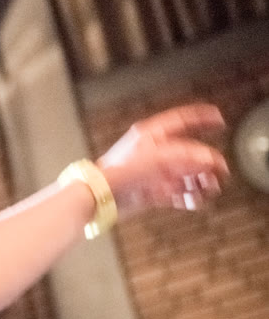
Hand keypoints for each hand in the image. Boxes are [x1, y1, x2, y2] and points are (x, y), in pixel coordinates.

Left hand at [97, 103, 229, 216]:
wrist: (99, 196)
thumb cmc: (118, 173)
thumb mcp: (155, 159)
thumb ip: (184, 157)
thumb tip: (209, 159)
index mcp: (151, 135)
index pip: (180, 120)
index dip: (201, 117)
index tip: (219, 118)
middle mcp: (153, 152)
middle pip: (189, 151)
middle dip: (206, 161)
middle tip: (220, 171)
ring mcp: (153, 172)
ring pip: (185, 174)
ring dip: (200, 182)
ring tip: (209, 189)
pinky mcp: (151, 191)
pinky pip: (176, 193)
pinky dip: (187, 197)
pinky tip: (194, 201)